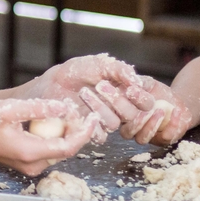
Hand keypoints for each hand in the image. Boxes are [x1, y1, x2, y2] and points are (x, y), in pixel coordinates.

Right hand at [0, 98, 99, 176]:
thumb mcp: (10, 110)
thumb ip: (37, 108)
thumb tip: (63, 107)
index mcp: (30, 153)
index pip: (68, 147)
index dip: (84, 132)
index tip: (92, 117)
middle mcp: (34, 165)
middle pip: (66, 149)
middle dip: (75, 130)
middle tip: (78, 109)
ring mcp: (31, 168)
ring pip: (58, 150)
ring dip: (65, 133)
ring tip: (66, 113)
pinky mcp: (28, 165)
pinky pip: (49, 151)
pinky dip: (54, 137)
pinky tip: (50, 122)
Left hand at [18, 54, 154, 141]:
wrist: (53, 82)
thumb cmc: (77, 71)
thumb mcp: (99, 64)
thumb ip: (120, 70)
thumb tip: (137, 80)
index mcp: (127, 93)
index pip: (147, 102)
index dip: (142, 98)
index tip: (130, 89)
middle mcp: (120, 109)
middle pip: (133, 115)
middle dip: (118, 101)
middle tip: (101, 85)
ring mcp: (106, 121)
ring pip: (114, 124)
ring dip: (101, 108)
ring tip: (84, 92)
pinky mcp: (91, 131)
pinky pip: (99, 136)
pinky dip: (90, 123)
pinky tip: (79, 109)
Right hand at [119, 76, 192, 145]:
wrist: (175, 100)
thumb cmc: (156, 91)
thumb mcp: (146, 83)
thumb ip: (138, 84)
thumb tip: (131, 89)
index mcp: (122, 114)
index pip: (115, 116)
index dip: (120, 109)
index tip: (129, 96)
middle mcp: (130, 128)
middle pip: (126, 133)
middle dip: (135, 122)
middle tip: (145, 110)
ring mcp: (145, 135)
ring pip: (142, 139)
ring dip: (150, 126)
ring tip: (160, 112)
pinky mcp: (162, 140)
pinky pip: (165, 137)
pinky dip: (172, 125)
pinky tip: (176, 111)